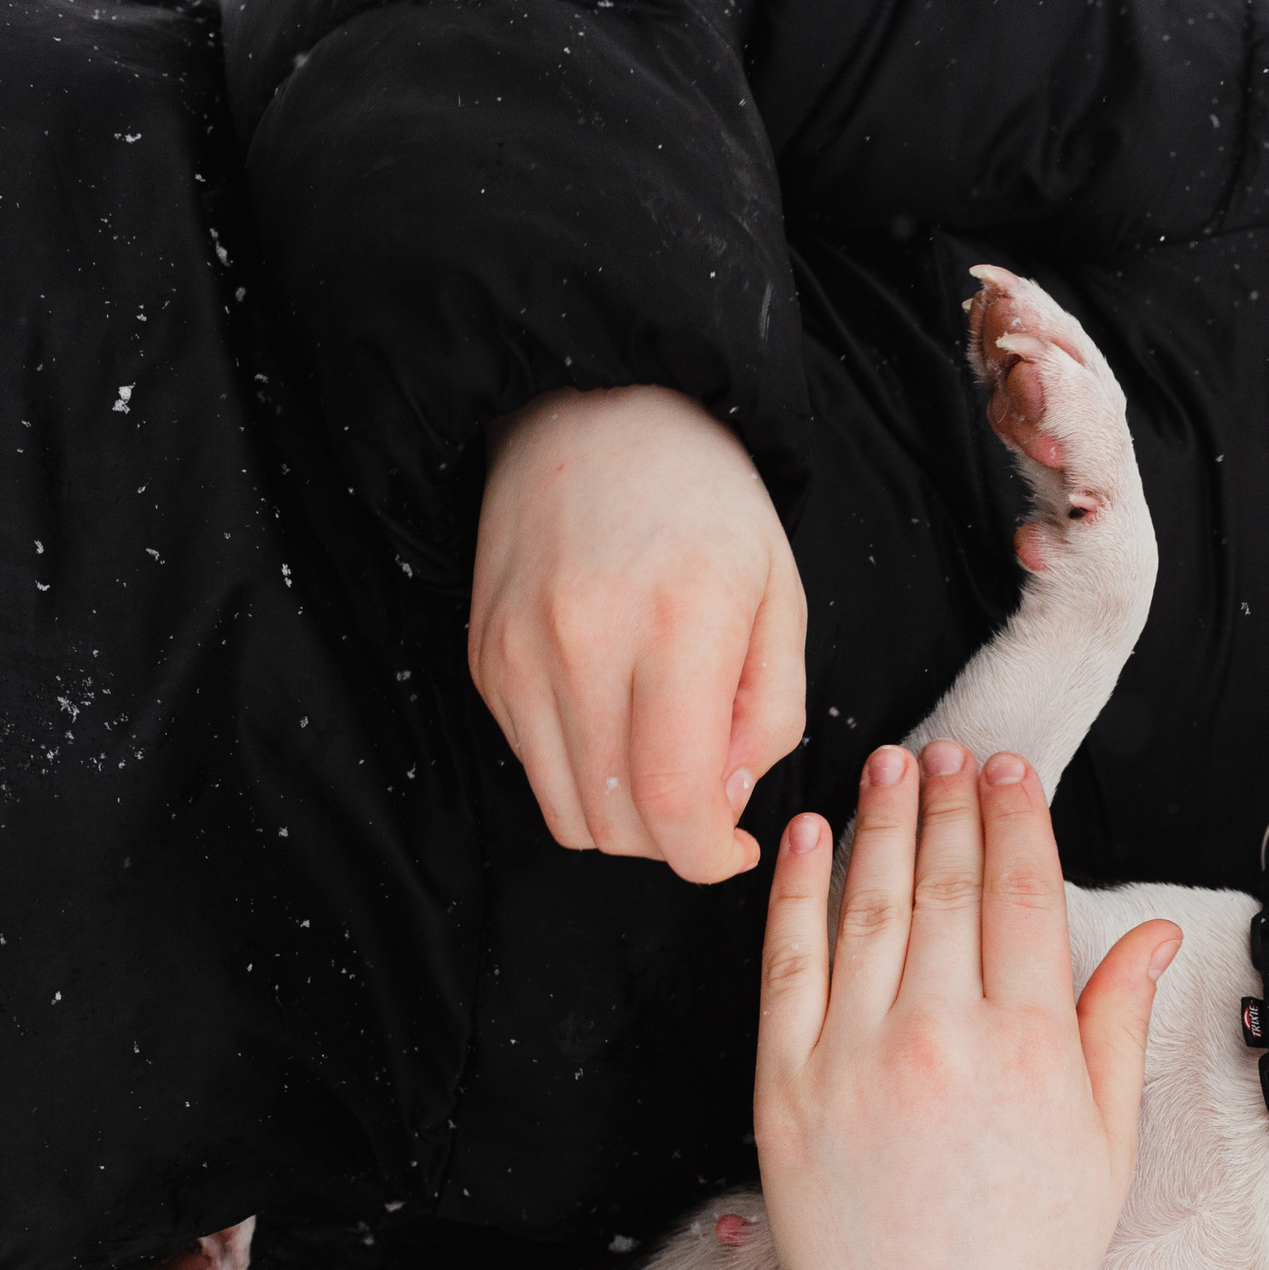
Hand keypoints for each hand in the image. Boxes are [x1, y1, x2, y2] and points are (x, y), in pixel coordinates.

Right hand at [472, 385, 806, 883]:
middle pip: (617, 824)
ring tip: (667, 766)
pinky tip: (619, 720)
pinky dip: (583, 774)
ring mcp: (518, 655)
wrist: (599, 414)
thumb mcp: (782, 600)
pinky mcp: (486, 660)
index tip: (733, 849)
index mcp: (674, 625)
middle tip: (711, 800)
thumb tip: (724, 805)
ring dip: (625, 821)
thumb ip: (769, 715)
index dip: (707, 856)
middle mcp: (580, 645)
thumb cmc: (711, 506)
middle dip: (673, 842)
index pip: (672, 802)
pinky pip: (534, 766)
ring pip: (567, 813)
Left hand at [753, 741, 1179, 1269]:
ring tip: (893, 767)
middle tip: (954, 749)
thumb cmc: (1030, 1259)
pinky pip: (787, 964)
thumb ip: (1119, 1024)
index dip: (1015, 820)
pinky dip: (799, 890)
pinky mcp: (783, 1088)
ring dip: (882, 824)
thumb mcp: (1108, 1143)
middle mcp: (940, 1038)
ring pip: (869, 907)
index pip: (1019, 896)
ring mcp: (852, 1059)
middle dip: (951, 804)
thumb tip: (1153, 932)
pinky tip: (814, 837)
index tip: (1010, 770)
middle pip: (944, 886)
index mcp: (1031, 1048)